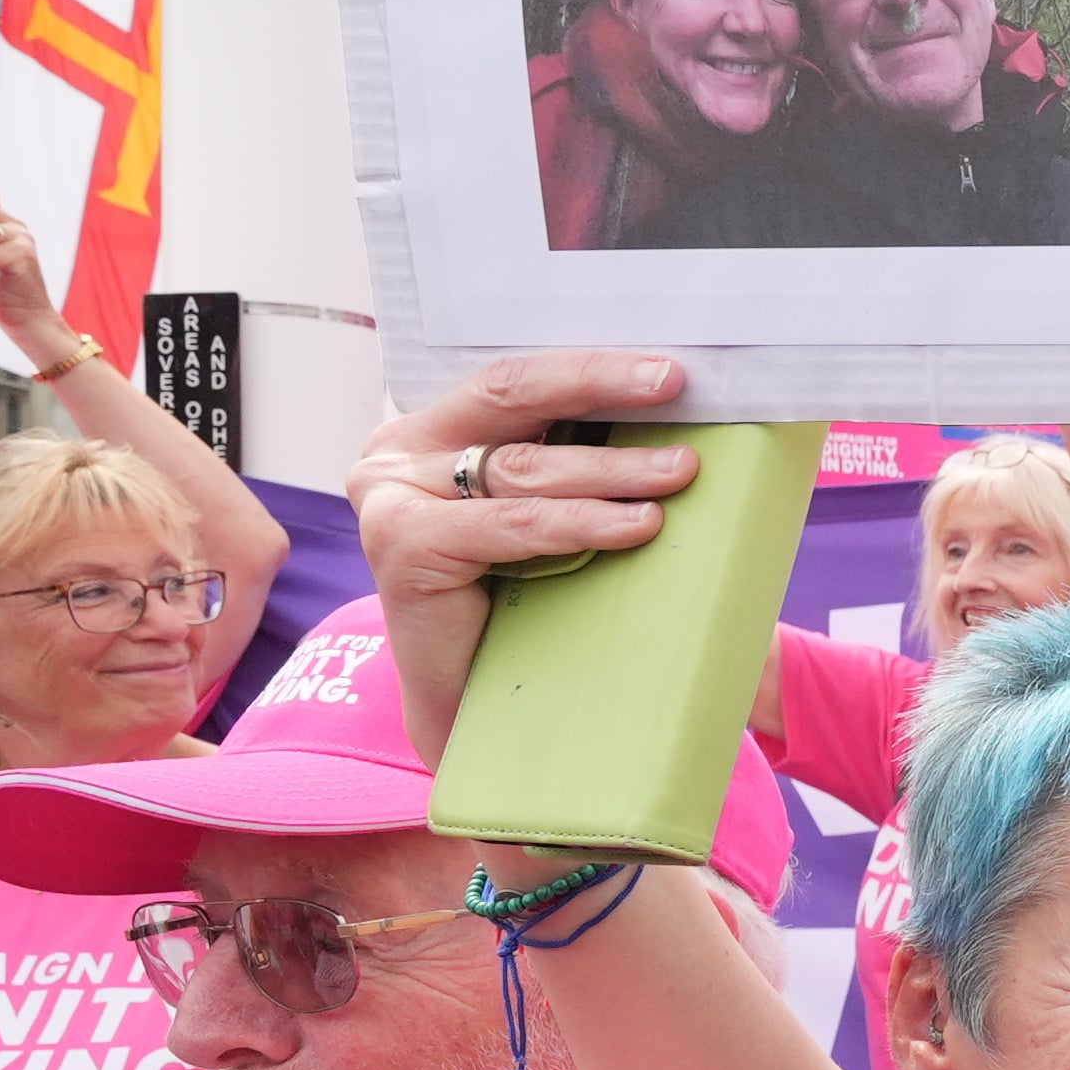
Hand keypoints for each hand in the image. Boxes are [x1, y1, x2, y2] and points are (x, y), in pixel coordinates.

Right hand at [341, 355, 696, 766]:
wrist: (473, 702)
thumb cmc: (520, 599)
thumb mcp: (545, 507)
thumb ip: (570, 453)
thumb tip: (671, 409)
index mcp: (431, 428)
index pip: (517, 379)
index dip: (591, 367)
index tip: (670, 370)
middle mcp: (398, 452)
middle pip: (511, 398)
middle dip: (600, 387)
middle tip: (673, 387)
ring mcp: (390, 497)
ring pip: (521, 467)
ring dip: (611, 468)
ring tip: (679, 473)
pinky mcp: (401, 545)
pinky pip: (509, 524)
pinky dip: (578, 523)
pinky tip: (637, 526)